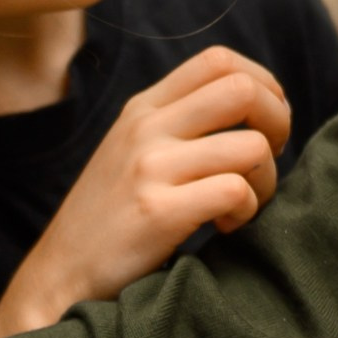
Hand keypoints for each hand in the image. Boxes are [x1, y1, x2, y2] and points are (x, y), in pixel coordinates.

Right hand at [0, 47, 289, 337]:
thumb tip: (261, 104)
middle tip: (266, 162)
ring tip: (241, 205)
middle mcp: (145, 128)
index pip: (218, 60)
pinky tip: (223, 226)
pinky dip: (246, 211)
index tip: (266, 125)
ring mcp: (149, 168)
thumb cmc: (114, 217)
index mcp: (144, 109)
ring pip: (251, 146)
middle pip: (243, 90)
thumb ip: (182, 122)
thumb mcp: (136, 151)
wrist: (59, 277)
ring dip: (266, 180)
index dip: (263, 85)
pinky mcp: (156, 211)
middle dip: (278, 123)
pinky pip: (236, 190)